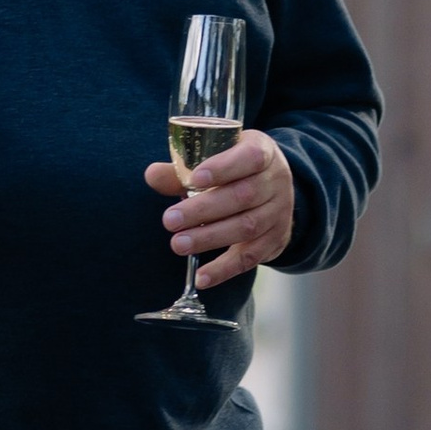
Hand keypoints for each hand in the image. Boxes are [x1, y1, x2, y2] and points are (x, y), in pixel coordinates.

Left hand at [144, 128, 294, 289]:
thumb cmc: (236, 170)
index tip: (195, 178)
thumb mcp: (216, 159)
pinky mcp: (274, 241)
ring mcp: (278, 213)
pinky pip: (250, 258)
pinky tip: (201, 278)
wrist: (274, 190)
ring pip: (246, 227)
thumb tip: (152, 175)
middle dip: (203, 210)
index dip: (224, 168)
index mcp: (262, 152)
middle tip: (169, 220)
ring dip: (209, 238)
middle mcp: (275, 182)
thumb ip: (183, 169)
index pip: (250, 157)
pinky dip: (224, 269)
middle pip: (243, 196)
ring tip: (178, 244)